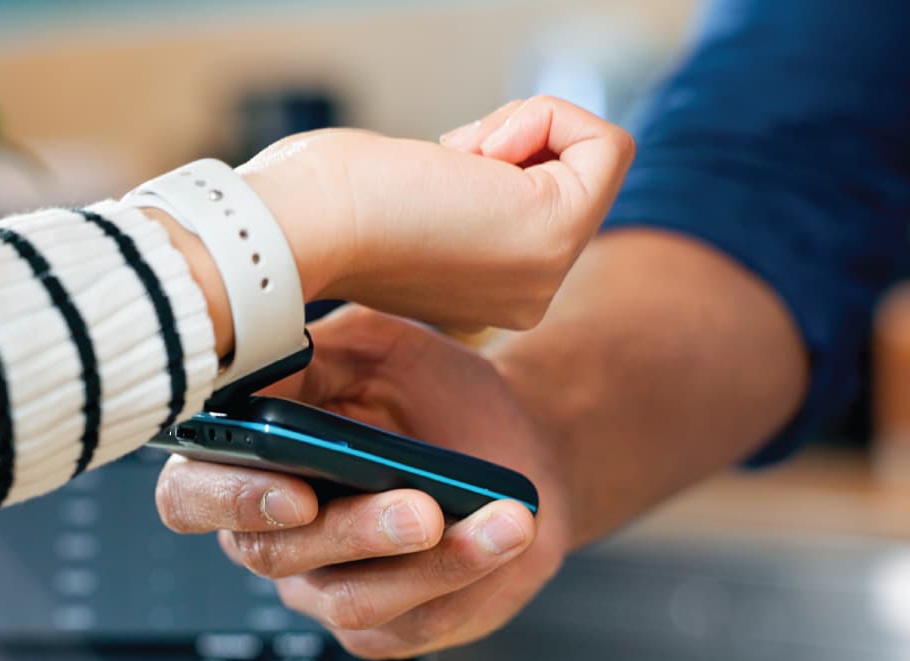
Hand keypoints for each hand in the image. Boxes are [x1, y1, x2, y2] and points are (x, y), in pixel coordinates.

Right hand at [154, 306, 572, 658]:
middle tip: (419, 506)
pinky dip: (470, 570)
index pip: (188, 497)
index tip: (296, 488)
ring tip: (496, 518)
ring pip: (352, 600)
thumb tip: (263, 363)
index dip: (226, 499)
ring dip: (428, 561)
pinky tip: (509, 530)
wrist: (518, 438)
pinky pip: (417, 618)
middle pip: (273, 555)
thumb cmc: (432, 390)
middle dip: (349, 532)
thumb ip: (311, 353)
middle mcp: (275, 537)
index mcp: (246, 464)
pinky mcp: (394, 628)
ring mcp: (330, 590)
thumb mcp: (373, 346)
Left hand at [242, 95, 633, 330]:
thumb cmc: (325, 205)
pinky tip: (477, 153)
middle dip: (511, 141)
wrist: (301, 227)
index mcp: (491, 294)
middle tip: (439, 168)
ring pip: (590, 155)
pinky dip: (546, 116)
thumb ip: (458, 198)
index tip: (432, 172)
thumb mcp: (409, 200)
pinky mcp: (556, 234)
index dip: (495, 155)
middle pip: (572, 174)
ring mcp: (546, 271)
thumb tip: (480, 164)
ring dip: (518, 128)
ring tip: (450, 165)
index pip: (544, 196)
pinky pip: (608, 143)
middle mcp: (528, 294)